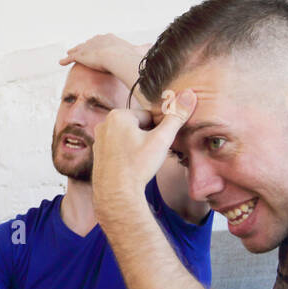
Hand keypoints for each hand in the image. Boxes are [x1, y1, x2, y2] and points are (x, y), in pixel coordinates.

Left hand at [59, 34, 152, 108]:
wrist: (118, 57)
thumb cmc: (129, 57)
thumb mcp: (139, 56)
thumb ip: (147, 59)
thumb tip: (163, 65)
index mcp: (111, 39)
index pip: (104, 40)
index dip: (100, 43)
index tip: (98, 45)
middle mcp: (99, 40)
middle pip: (91, 42)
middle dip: (86, 45)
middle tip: (81, 48)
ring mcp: (90, 47)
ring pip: (80, 48)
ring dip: (74, 51)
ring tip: (69, 53)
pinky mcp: (82, 55)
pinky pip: (72, 57)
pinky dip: (66, 59)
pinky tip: (60, 62)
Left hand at [92, 89, 196, 223]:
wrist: (117, 193)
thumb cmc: (138, 165)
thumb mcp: (162, 139)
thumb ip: (176, 116)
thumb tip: (189, 95)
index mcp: (118, 115)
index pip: (148, 117)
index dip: (158, 131)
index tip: (157, 145)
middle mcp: (104, 123)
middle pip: (137, 126)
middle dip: (147, 138)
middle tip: (149, 155)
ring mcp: (99, 139)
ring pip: (128, 137)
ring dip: (138, 146)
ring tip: (140, 162)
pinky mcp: (98, 153)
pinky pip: (118, 148)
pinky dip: (127, 154)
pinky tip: (132, 166)